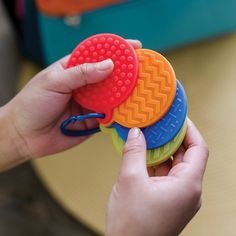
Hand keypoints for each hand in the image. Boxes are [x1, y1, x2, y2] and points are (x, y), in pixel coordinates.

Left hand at [1, 40, 140, 161]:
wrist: (24, 135)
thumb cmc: (33, 104)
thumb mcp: (55, 82)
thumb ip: (81, 74)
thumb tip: (108, 65)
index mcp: (73, 70)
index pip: (97, 56)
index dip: (115, 50)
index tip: (133, 47)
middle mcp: (84, 86)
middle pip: (109, 77)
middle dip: (125, 74)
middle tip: (143, 71)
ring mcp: (89, 103)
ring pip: (111, 97)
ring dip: (125, 95)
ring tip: (141, 91)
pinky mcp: (92, 121)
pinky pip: (109, 116)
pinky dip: (118, 114)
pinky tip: (129, 110)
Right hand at [106, 119, 208, 235]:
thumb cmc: (132, 225)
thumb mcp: (130, 180)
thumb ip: (134, 152)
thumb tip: (136, 133)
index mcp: (187, 185)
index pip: (199, 149)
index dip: (190, 130)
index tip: (178, 118)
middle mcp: (188, 191)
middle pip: (187, 155)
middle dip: (173, 138)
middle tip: (159, 123)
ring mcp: (178, 196)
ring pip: (175, 165)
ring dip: (162, 150)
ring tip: (149, 136)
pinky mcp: (167, 199)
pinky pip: (166, 174)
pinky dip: (156, 162)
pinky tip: (143, 153)